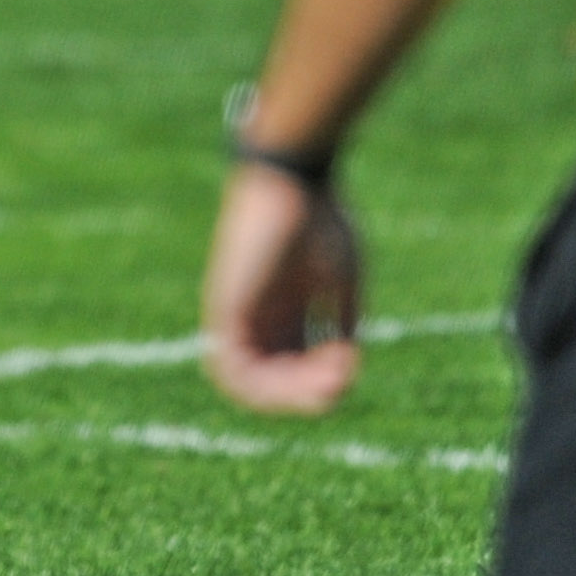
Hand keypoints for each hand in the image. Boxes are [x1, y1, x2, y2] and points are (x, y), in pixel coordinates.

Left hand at [200, 161, 364, 414]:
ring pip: (248, 379)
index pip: (294, 363)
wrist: (291, 179)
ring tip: (324, 386)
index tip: (351, 368)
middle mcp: (256, 315)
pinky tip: (299, 378)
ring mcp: (236, 311)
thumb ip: (338, 321)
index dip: (321, 380)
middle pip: (273, 377)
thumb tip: (343, 365)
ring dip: (288, 396)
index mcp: (283, 308)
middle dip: (308, 394)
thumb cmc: (320, 218)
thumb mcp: (340, 279)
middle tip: (341, 385)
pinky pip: (228, 365)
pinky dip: (262, 386)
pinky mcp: (224, 306)